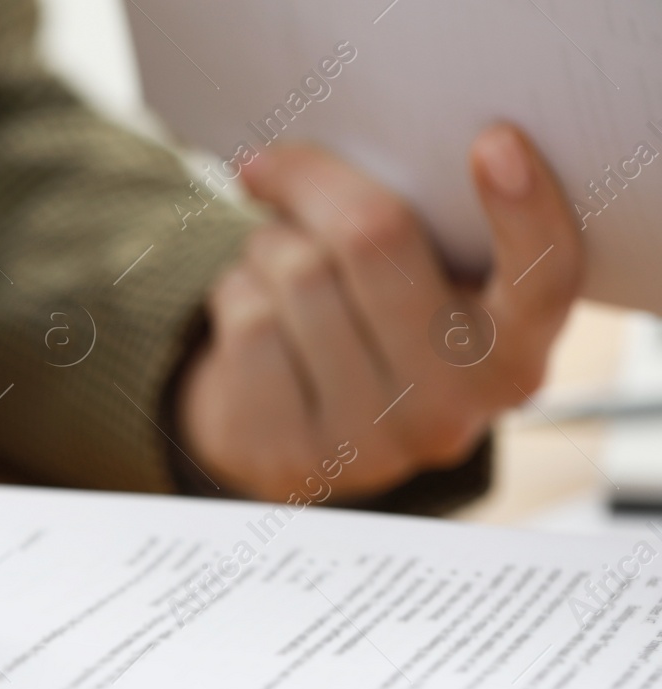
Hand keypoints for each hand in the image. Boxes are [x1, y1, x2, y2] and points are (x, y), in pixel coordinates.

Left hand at [177, 124, 583, 501]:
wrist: (299, 438)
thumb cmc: (372, 329)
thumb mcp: (425, 285)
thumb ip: (419, 224)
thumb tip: (306, 156)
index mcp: (512, 358)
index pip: (544, 281)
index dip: (524, 211)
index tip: (495, 142)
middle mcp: (452, 409)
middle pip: (372, 237)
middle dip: (314, 184)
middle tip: (276, 166)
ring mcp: (370, 441)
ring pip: (298, 273)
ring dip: (268, 245)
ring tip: (276, 262)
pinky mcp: (291, 452)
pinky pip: (250, 320)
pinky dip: (237, 293)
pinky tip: (254, 314)